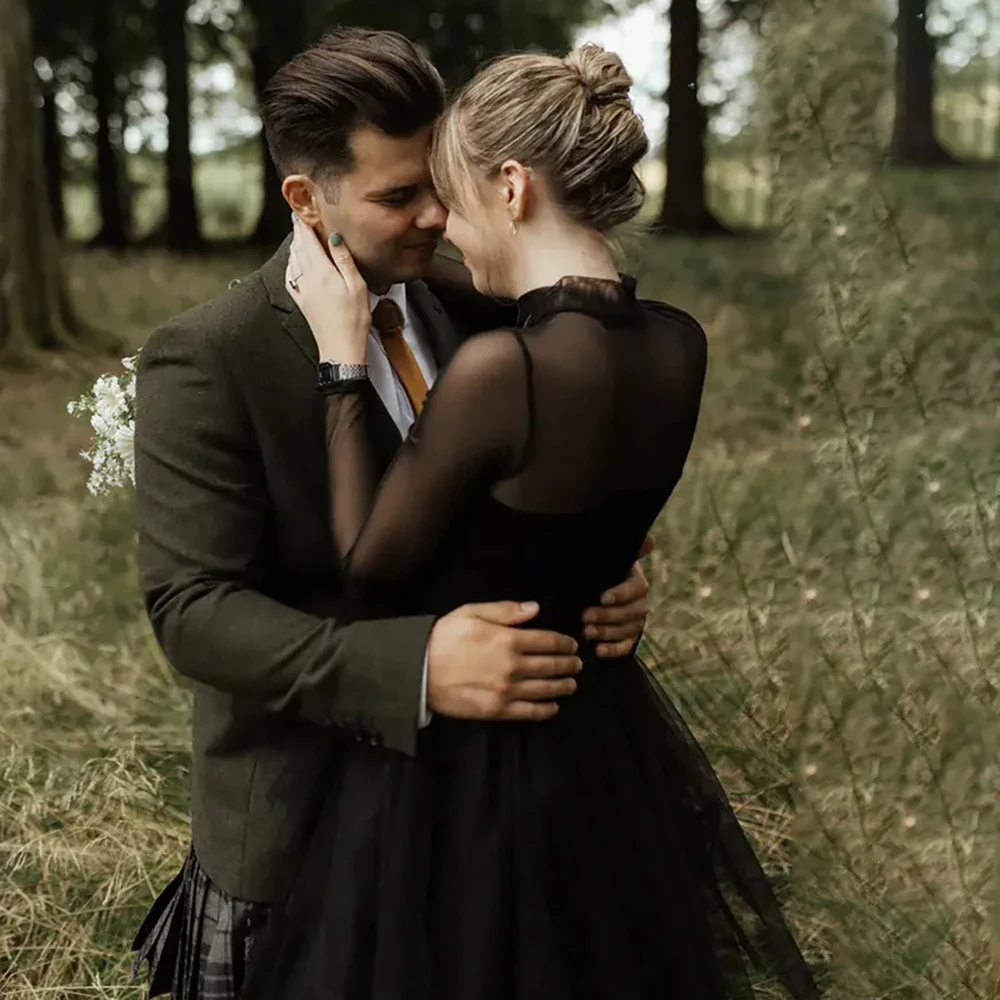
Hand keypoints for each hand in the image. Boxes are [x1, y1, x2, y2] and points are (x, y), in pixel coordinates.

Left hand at [286, 217, 368, 362]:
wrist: (340, 347)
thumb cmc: (353, 319)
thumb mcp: (356, 286)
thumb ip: (344, 259)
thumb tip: (333, 237)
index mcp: (321, 272)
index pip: (308, 241)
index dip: (304, 225)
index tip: (301, 212)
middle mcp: (307, 279)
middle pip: (299, 249)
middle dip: (298, 233)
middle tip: (297, 219)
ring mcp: (301, 291)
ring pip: (293, 261)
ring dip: (295, 247)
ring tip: (298, 237)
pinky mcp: (301, 301)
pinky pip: (291, 277)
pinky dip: (292, 264)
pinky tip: (294, 263)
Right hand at [426, 601, 581, 720]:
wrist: (419, 670)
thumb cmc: (445, 637)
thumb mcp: (472, 613)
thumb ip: (506, 610)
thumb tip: (536, 608)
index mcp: (508, 640)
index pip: (548, 641)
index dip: (564, 643)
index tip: (572, 645)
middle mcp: (512, 666)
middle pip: (551, 666)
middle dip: (568, 664)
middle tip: (577, 664)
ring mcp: (506, 691)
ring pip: (545, 689)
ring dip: (563, 686)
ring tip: (572, 684)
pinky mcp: (497, 710)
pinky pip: (529, 711)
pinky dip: (546, 709)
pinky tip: (554, 706)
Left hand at [582, 532, 653, 656]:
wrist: (589, 589)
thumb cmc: (597, 571)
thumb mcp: (607, 558)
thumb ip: (624, 548)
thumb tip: (649, 539)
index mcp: (635, 580)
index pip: (637, 588)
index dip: (621, 594)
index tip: (602, 597)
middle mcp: (639, 602)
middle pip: (634, 612)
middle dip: (609, 615)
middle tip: (585, 616)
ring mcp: (635, 621)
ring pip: (629, 630)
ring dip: (608, 632)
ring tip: (586, 632)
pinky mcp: (628, 638)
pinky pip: (626, 646)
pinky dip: (614, 650)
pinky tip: (598, 650)